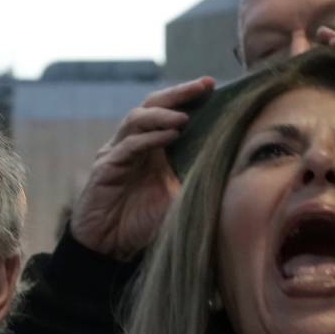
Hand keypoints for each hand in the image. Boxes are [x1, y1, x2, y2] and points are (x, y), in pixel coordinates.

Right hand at [68, 79, 211, 259]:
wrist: (108, 248)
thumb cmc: (142, 224)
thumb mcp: (176, 199)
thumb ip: (193, 180)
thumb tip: (229, 168)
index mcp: (151, 148)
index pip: (168, 111)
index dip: (188, 97)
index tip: (212, 85)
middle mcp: (132, 144)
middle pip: (152, 105)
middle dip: (178, 94)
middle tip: (202, 86)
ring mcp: (116, 153)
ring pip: (136, 120)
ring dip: (162, 115)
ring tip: (185, 117)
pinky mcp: (105, 168)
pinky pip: (128, 146)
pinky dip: (149, 139)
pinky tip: (170, 136)